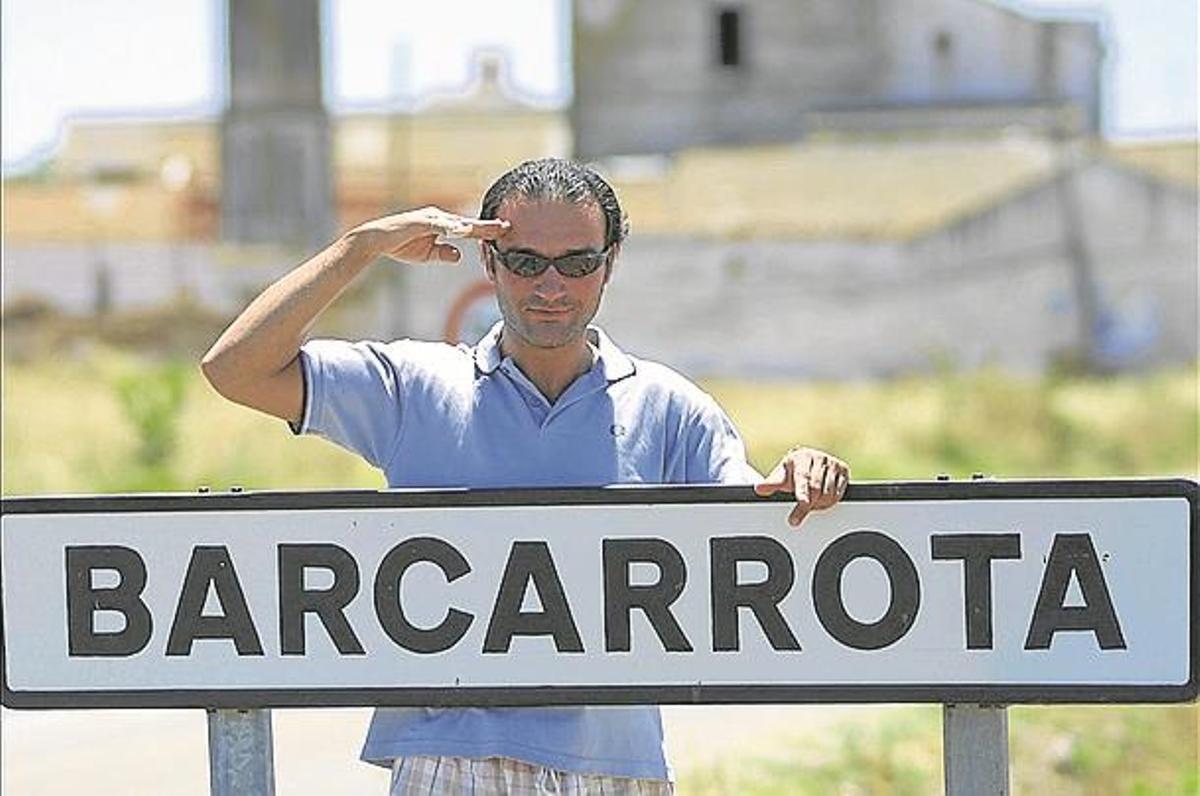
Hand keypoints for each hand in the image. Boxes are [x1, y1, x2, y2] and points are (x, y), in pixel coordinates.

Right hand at [348, 206, 509, 264]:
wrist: (376, 241)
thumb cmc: (401, 244)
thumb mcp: (427, 253)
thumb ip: (444, 253)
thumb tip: (459, 256)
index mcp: (441, 224)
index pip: (468, 228)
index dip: (486, 230)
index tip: (504, 231)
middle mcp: (438, 217)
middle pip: (468, 223)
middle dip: (488, 226)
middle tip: (508, 227)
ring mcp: (430, 218)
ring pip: (458, 222)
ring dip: (476, 226)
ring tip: (493, 228)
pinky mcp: (420, 221)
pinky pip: (440, 225)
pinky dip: (453, 228)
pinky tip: (465, 232)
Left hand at [754, 447, 849, 527]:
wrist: (807, 463)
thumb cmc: (793, 472)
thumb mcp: (780, 477)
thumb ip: (770, 484)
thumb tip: (759, 488)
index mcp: (802, 457)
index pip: (803, 479)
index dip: (802, 495)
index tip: (802, 505)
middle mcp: (819, 457)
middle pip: (816, 489)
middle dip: (808, 505)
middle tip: (797, 516)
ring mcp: (833, 463)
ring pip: (829, 493)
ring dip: (819, 505)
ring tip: (809, 505)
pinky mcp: (844, 470)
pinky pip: (839, 493)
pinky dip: (830, 501)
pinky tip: (821, 500)